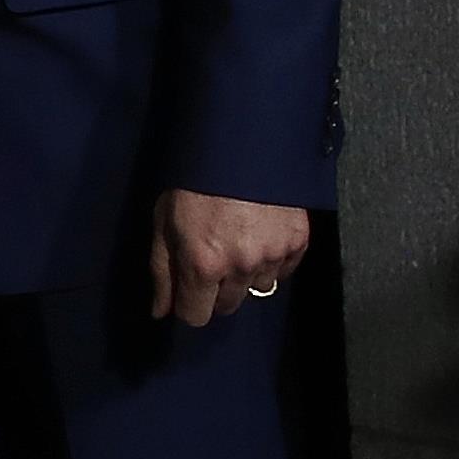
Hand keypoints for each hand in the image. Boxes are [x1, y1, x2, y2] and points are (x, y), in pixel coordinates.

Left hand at [151, 189, 308, 327]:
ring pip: (257, 289)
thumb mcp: (164, 222)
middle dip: (216, 291)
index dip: (189, 305)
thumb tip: (160, 311)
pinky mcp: (297, 241)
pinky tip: (260, 236)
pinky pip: (284, 271)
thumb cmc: (195, 179)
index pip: (196, 317)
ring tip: (237, 241)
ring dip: (245, 275)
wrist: (242, 142)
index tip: (189, 290)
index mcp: (203, 264)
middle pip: (228, 306)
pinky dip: (272, 261)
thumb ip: (163, 272)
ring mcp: (273, 255)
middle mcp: (240, 267)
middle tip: (212, 258)